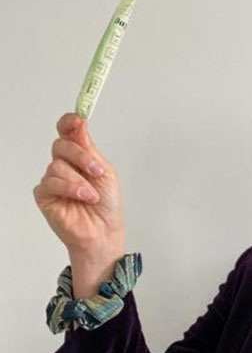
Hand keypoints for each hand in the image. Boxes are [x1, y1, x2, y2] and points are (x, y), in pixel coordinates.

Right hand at [32, 112, 124, 254]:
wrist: (104, 232)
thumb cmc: (106, 206)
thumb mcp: (104, 172)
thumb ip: (89, 149)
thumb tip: (80, 125)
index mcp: (79, 158)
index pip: (67, 133)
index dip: (69, 124)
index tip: (77, 120)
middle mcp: (64, 166)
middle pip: (60, 146)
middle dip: (80, 156)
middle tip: (96, 171)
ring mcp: (53, 180)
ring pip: (57, 165)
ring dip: (79, 180)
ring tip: (92, 195)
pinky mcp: (45, 195)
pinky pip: (51, 183)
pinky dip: (70, 189)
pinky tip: (83, 198)